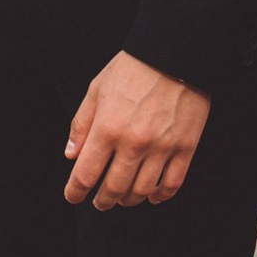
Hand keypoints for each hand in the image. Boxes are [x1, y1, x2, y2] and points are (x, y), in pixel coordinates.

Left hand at [63, 53, 209, 210]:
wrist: (174, 54)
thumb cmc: (132, 69)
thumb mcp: (96, 90)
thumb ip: (81, 125)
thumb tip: (70, 155)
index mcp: (107, 129)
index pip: (85, 174)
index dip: (75, 191)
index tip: (73, 196)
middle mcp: (133, 144)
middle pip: (113, 189)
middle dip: (102, 201)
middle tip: (99, 202)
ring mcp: (161, 149)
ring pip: (141, 192)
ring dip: (128, 200)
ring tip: (123, 198)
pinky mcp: (185, 148)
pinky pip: (171, 184)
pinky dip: (159, 196)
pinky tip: (151, 195)